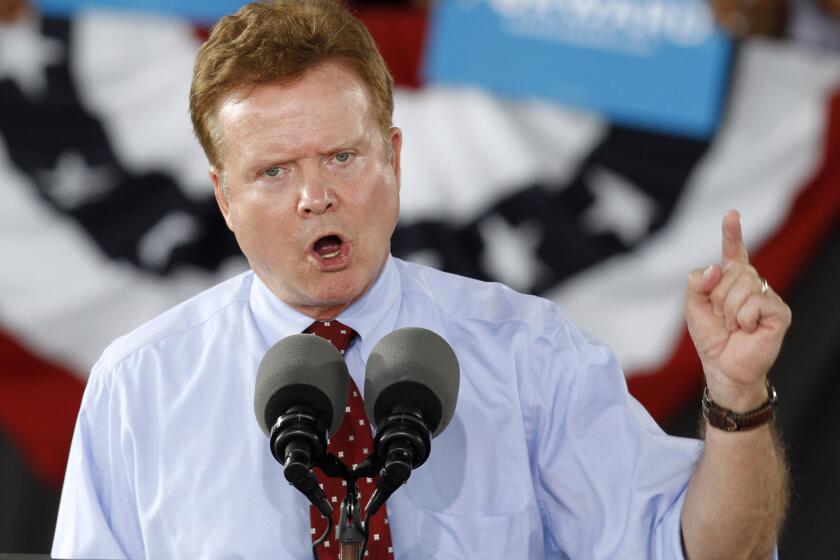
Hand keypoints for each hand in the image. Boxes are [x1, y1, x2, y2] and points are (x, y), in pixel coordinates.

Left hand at [685, 210, 790, 410]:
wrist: (723, 367)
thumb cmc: (712, 338)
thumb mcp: (693, 307)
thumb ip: (697, 283)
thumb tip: (717, 267)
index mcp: (731, 281)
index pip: (733, 253)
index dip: (732, 233)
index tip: (731, 214)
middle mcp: (752, 284)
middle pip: (730, 271)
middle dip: (717, 297)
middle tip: (722, 318)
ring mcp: (767, 296)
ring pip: (741, 285)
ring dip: (729, 310)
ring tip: (734, 326)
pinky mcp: (779, 311)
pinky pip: (754, 302)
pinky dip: (743, 319)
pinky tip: (747, 330)